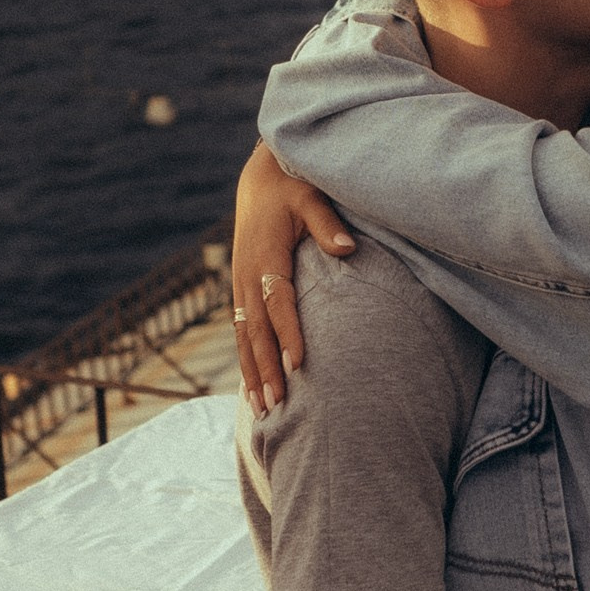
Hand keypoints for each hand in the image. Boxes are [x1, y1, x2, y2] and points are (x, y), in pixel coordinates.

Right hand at [232, 142, 353, 412]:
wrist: (260, 179)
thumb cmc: (292, 187)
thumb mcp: (310, 197)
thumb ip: (327, 224)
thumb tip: (348, 248)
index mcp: (265, 254)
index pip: (278, 301)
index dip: (287, 332)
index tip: (298, 363)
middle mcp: (247, 274)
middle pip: (256, 329)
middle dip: (265, 369)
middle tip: (277, 405)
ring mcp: (241, 284)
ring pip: (244, 336)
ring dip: (252, 373)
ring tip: (262, 410)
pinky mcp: (242, 289)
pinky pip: (242, 331)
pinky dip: (246, 360)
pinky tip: (253, 388)